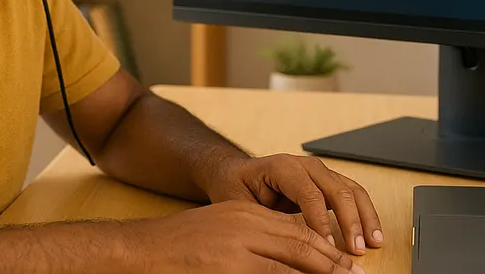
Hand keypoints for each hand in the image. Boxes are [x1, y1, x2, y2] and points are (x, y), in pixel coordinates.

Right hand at [127, 200, 364, 273]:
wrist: (138, 252)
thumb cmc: (177, 250)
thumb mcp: (221, 235)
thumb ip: (254, 243)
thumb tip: (289, 263)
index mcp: (246, 215)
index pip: (298, 229)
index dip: (327, 248)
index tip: (347, 263)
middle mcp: (245, 225)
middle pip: (302, 242)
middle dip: (333, 263)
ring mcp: (237, 247)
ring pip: (292, 260)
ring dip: (322, 273)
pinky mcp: (229, 268)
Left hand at [204, 153, 382, 255]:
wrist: (235, 172)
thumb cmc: (235, 187)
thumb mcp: (240, 205)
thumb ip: (262, 221)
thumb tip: (281, 244)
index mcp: (283, 167)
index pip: (309, 194)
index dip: (321, 221)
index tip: (328, 246)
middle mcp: (306, 166)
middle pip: (336, 189)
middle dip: (350, 221)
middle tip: (356, 249)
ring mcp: (320, 172)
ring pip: (351, 190)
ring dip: (364, 217)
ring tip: (373, 242)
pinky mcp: (328, 182)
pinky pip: (353, 194)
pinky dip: (365, 213)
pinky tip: (373, 233)